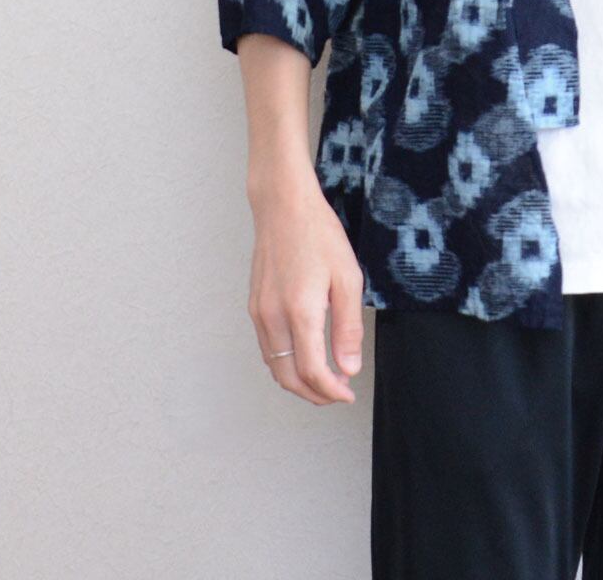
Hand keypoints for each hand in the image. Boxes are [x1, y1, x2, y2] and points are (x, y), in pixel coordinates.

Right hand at [247, 171, 365, 403]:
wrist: (283, 207)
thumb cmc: (318, 235)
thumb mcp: (348, 277)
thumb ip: (348, 326)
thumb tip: (348, 367)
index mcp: (300, 311)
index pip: (312, 371)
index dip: (331, 391)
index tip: (348, 394)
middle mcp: (273, 317)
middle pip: (288, 378)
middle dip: (314, 394)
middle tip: (339, 392)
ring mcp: (259, 313)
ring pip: (274, 367)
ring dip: (299, 381)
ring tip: (326, 377)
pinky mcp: (254, 307)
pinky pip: (267, 349)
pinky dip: (285, 363)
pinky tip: (305, 355)